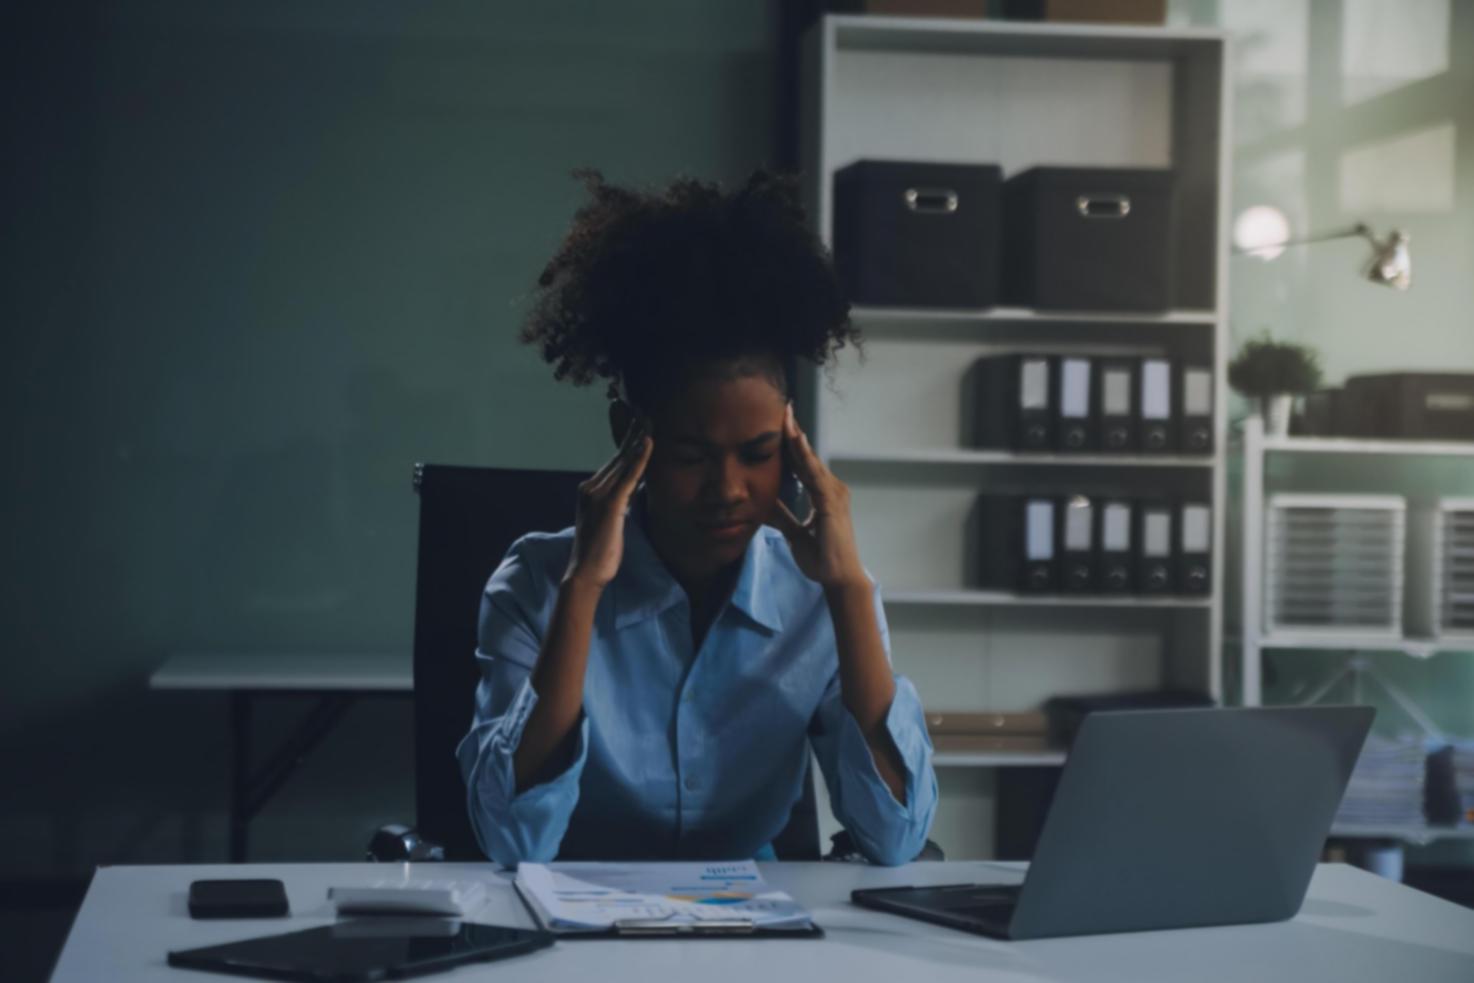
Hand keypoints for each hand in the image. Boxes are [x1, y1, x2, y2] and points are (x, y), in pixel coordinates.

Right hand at [564, 417, 652, 589]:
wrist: (585, 572)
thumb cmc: (599, 553)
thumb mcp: (611, 522)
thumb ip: (619, 503)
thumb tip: (632, 490)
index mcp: (590, 491)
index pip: (614, 462)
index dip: (627, 442)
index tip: (638, 424)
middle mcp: (591, 488)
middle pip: (617, 455)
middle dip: (631, 432)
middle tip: (644, 411)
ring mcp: (598, 495)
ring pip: (623, 461)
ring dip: (637, 438)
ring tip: (649, 419)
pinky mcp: (610, 504)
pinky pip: (628, 475)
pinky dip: (639, 458)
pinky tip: (648, 442)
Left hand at [771, 404, 869, 589]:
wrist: (839, 578)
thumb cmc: (822, 558)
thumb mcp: (794, 534)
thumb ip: (782, 517)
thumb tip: (762, 505)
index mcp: (824, 494)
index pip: (804, 464)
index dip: (792, 444)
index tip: (781, 423)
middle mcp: (832, 489)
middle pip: (808, 456)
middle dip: (795, 432)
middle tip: (783, 407)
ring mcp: (834, 494)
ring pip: (811, 461)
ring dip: (798, 439)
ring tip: (786, 417)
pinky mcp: (831, 502)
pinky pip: (815, 475)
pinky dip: (805, 457)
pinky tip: (796, 442)